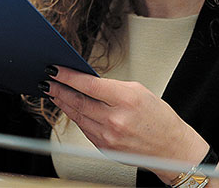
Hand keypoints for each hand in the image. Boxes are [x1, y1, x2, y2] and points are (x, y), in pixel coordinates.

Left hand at [43, 66, 207, 182]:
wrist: (171, 148)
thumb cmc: (159, 118)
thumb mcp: (139, 92)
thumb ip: (112, 87)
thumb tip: (87, 82)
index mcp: (127, 100)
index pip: (89, 85)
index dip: (68, 76)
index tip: (56, 70)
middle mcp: (116, 120)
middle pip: (78, 101)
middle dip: (59, 89)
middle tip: (48, 80)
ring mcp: (109, 136)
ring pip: (77, 116)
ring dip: (63, 103)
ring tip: (54, 92)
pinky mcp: (105, 148)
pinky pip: (84, 129)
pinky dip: (75, 117)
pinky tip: (70, 108)